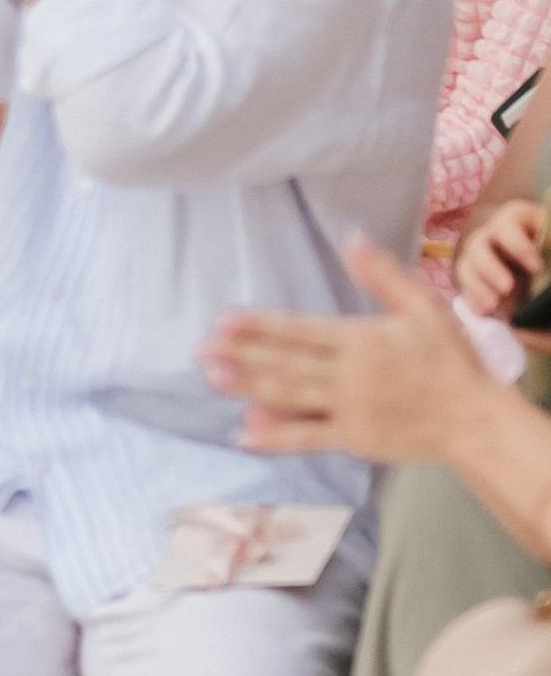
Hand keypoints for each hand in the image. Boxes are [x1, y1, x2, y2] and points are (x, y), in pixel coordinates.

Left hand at [202, 234, 487, 461]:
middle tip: (199, 350)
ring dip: (248, 388)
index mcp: (363, 340)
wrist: (475, 419)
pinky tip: (243, 433)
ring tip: (212, 378)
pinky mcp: (355, 439)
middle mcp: (351, 375)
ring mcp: (351, 410)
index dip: (261, 326)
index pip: (302, 330)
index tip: (225, 320)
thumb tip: (353, 236)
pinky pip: (308, 438)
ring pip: (290, 397)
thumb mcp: (424, 307)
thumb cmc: (450, 359)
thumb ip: (383, 275)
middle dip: (241, 356)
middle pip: (287, 363)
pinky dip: (275, 437)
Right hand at [458, 197, 544, 320]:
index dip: (519, 246)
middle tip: (507, 287)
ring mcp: (477, 256)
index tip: (537, 268)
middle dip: (491, 269)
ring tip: (494, 304)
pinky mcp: (472, 276)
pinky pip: (465, 287)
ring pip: (467, 267)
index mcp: (513, 218)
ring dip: (478, 287)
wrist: (530, 252)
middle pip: (480, 247)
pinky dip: (473, 299)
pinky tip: (484, 311)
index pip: (507, 226)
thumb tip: (550, 262)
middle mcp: (489, 235)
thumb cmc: (547, 241)